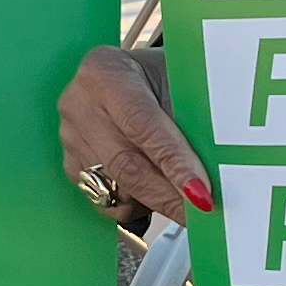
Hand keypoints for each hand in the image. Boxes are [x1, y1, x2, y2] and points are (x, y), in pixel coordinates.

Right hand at [59, 45, 211, 225]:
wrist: (132, 77)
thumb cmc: (159, 77)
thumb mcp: (178, 81)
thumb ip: (190, 120)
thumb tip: (213, 170)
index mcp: (104, 72)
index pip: (142, 125)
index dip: (173, 162)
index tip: (201, 191)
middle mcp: (79, 104)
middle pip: (126, 164)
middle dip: (168, 195)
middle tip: (202, 213)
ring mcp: (71, 137)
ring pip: (116, 188)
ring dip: (156, 202)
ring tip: (187, 203)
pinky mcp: (72, 165)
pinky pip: (105, 200)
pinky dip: (136, 205)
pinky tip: (157, 193)